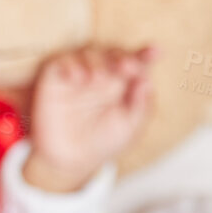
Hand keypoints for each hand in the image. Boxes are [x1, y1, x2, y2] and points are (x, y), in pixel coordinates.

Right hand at [22, 45, 155, 192]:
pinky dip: (70, 65)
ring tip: (99, 79)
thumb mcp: (128, 129)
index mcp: (123, 83)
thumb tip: (146, 82)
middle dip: (121, 57)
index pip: (137, 63)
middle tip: (127, 67)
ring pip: (88, 53)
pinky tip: (77, 78)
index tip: (155, 52)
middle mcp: (103, 74)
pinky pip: (62, 62)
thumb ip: (140, 107)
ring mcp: (79, 74)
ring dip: (97, 62)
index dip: (145, 55)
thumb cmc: (103, 142)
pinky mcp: (56, 77)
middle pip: (113, 53)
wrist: (71, 160)